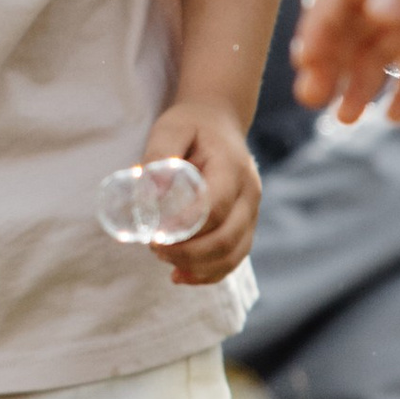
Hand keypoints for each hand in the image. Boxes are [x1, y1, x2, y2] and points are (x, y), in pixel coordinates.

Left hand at [140, 100, 259, 286]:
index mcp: (232, 168)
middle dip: (187, 252)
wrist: (219, 122)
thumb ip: (159, 156)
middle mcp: (249, 193)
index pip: (214, 208)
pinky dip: (208, 274)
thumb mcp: (170, 128)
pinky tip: (180, 276)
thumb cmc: (191, 125)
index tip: (154, 234)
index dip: (184, 227)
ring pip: (233, 254)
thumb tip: (148, 193)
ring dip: (196, 266)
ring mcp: (252, 212)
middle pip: (226, 238)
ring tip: (163, 258)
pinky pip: (233, 259)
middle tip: (153, 247)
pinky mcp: (245, 226)